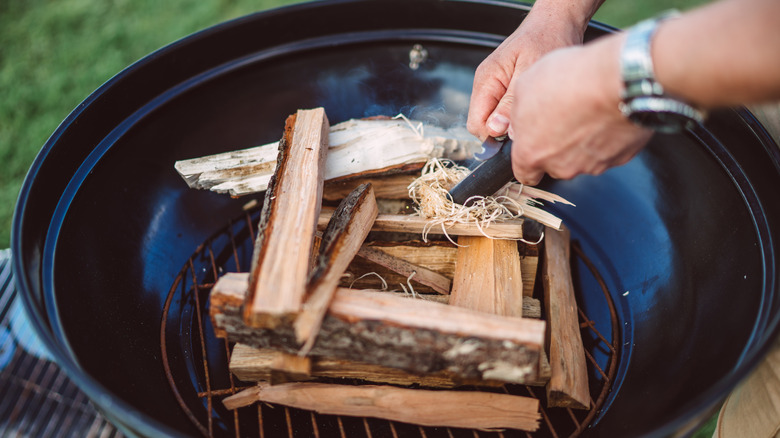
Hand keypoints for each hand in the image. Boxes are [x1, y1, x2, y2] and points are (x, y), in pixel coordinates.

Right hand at [466, 4, 588, 140]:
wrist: (557, 22)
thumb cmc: (547, 39)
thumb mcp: (530, 72)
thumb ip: (511, 103)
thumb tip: (496, 130)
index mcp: (486, 80)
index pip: (477, 124)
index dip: (495, 137)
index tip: (518, 138)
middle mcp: (486, 85)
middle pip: (484, 125)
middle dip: (503, 132)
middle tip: (530, 126)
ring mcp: (495, 87)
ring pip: (495, 120)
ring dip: (513, 124)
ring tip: (536, 113)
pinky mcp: (506, 88)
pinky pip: (505, 111)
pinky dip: (519, 115)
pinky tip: (535, 107)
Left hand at [507, 35, 652, 184]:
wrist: (617, 79)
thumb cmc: (569, 80)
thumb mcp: (524, 85)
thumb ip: (517, 112)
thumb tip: (518, 122)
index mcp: (532, 153)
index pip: (524, 174)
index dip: (527, 159)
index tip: (532, 146)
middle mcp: (560, 166)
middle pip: (554, 165)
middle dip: (555, 146)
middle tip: (561, 118)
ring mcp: (591, 165)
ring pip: (581, 159)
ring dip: (580, 141)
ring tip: (584, 112)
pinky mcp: (618, 158)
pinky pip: (607, 151)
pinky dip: (605, 138)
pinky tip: (604, 115)